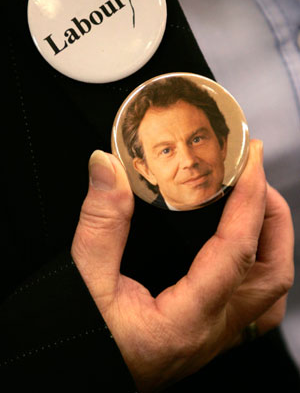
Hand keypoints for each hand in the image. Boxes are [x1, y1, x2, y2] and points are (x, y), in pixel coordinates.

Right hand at [71, 140, 293, 391]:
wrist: (75, 375)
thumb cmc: (79, 339)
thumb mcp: (84, 278)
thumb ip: (100, 222)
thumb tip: (107, 168)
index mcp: (184, 320)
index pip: (237, 251)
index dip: (250, 200)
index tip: (250, 162)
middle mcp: (210, 332)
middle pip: (273, 273)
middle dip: (273, 217)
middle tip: (255, 179)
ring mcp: (214, 337)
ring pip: (271, 292)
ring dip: (273, 244)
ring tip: (256, 207)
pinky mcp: (207, 335)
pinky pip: (255, 305)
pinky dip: (260, 269)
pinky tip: (244, 251)